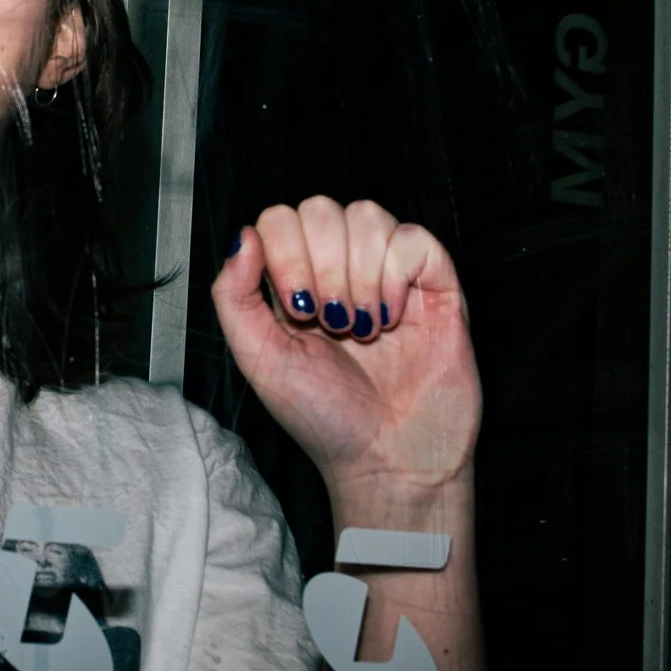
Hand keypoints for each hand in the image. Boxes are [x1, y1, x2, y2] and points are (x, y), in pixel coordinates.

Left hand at [209, 198, 480, 504]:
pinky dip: (397, 277)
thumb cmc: (324, 417)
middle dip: (319, 267)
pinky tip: (393, 319)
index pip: (281, 219)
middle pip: (321, 208)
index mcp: (296, 280)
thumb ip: (234, 296)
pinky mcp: (437, 284)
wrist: (387, 461)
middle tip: (329, 323)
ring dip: (358, 275)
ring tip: (361, 328)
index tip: (295, 313)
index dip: (284, 255)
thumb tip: (242, 235)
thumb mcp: (258, 359)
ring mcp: (391, 273)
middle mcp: (343, 268)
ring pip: (368, 215)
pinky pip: (415, 239)